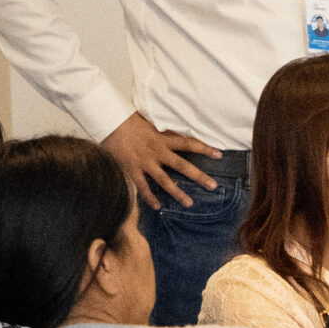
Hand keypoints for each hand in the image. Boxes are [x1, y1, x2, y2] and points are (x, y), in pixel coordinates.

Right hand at [102, 111, 219, 209]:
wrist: (108, 121)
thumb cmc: (128, 120)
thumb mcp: (150, 122)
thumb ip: (162, 129)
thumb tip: (175, 126)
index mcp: (163, 139)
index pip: (189, 143)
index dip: (205, 148)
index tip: (219, 154)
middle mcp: (157, 152)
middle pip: (182, 166)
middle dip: (198, 176)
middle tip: (213, 186)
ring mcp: (145, 162)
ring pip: (165, 180)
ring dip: (178, 192)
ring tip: (190, 203)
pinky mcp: (132, 169)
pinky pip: (142, 186)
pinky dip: (150, 197)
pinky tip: (158, 207)